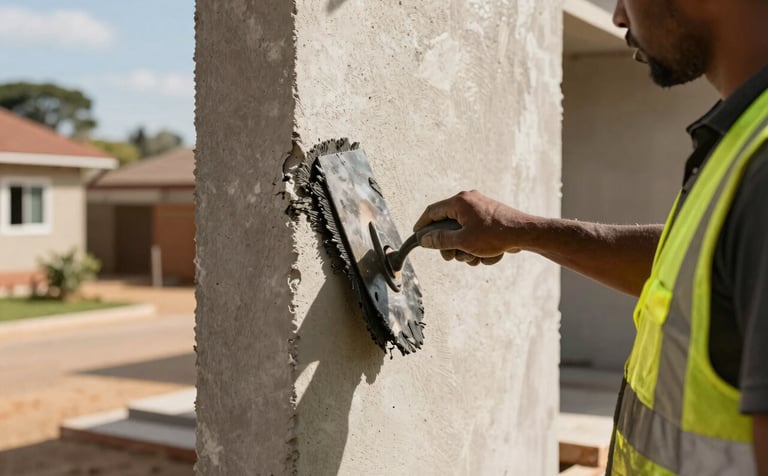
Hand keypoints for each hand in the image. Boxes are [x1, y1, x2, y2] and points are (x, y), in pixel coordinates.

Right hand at [413, 190, 531, 264]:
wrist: (525, 233)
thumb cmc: (495, 235)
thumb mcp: (463, 241)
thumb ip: (440, 240)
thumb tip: (424, 240)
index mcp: (459, 202)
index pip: (432, 212)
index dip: (421, 225)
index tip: (416, 237)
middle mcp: (468, 201)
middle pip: (447, 225)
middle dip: (449, 245)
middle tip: (450, 257)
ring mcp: (480, 208)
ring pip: (462, 232)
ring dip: (466, 249)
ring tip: (476, 257)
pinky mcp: (489, 217)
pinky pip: (475, 232)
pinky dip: (478, 246)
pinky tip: (488, 255)